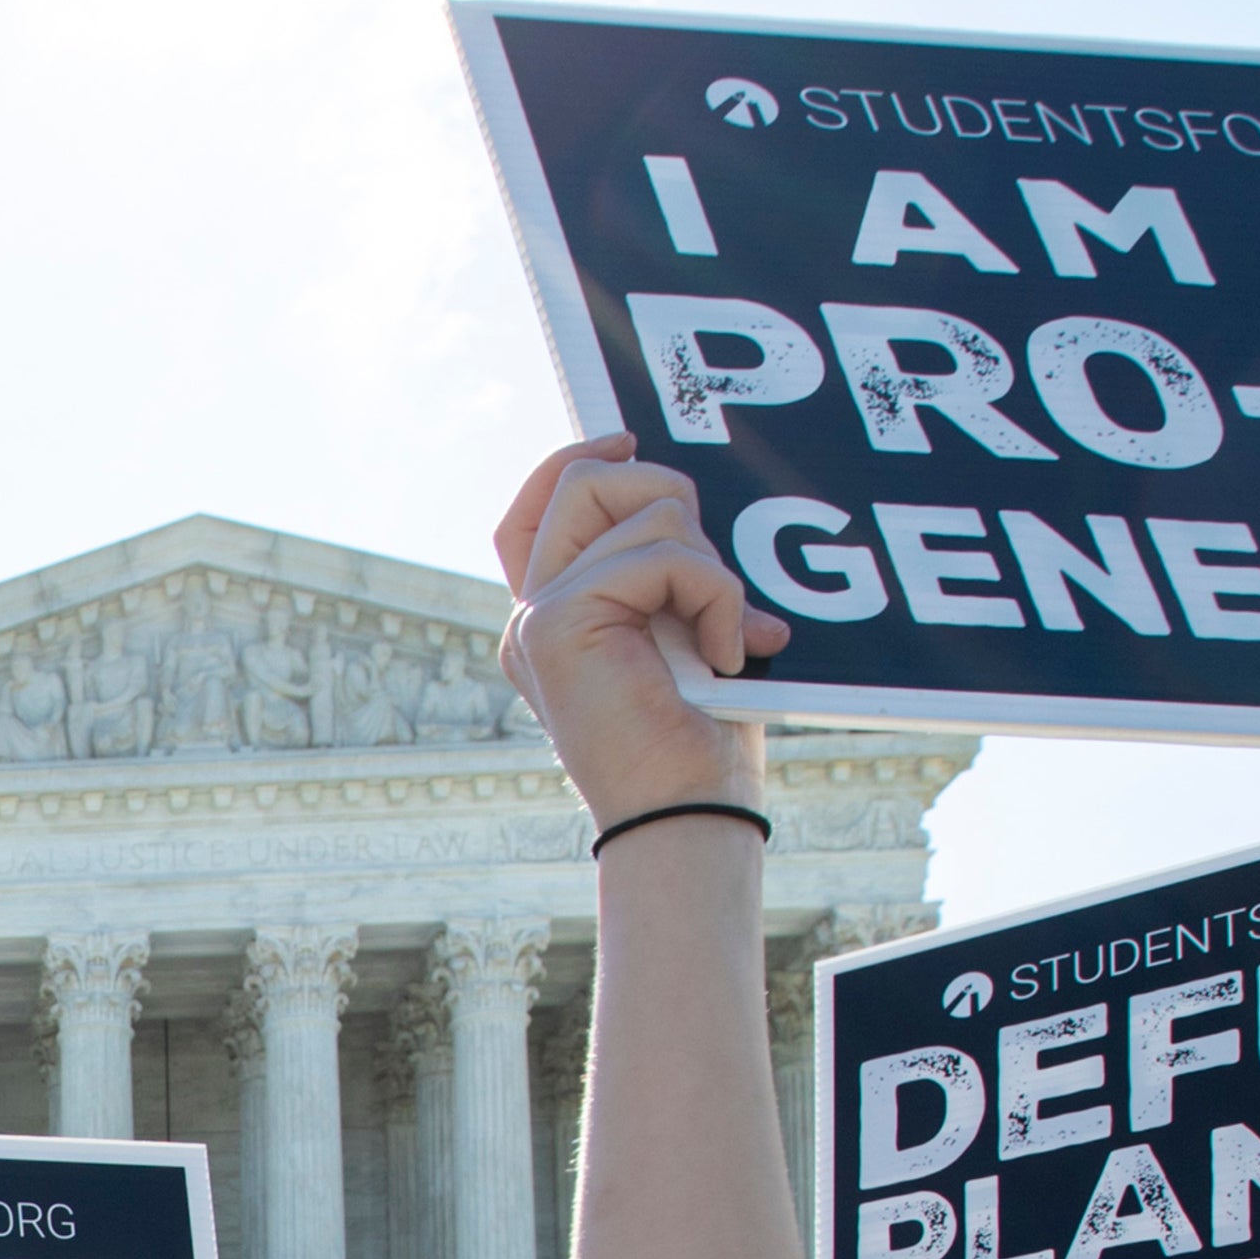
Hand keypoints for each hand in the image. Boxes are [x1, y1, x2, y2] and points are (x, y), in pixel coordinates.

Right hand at [488, 441, 781, 832]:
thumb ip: (670, 569)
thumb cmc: (698, 741)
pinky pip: (660, 556)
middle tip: (712, 574)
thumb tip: (686, 500)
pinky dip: (717, 595)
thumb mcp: (685, 630)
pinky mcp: (558, 623)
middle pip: (580, 482)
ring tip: (726, 636)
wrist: (685, 816)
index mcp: (553, 619)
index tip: (630, 442)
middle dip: (664, 496)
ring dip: (708, 564)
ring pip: (636, 508)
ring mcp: (536, 618)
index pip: (534, 510)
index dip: (575, 460)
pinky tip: (728, 653)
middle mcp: (531, 617)